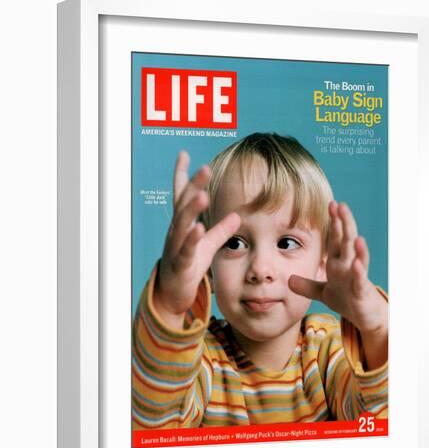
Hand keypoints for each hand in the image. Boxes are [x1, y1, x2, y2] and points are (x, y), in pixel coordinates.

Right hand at [154, 151, 240, 326]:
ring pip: (182, 224)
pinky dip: (191, 239)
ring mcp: (176, 246)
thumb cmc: (189, 265)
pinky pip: (185, 250)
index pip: (182, 196)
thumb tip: (238, 215)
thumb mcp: (207, 245)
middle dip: (194, 185)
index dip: (183, 176)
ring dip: (192, 209)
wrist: (173, 293)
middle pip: (184, 204)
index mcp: (183, 225)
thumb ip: (221, 230)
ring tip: (203, 195)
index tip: (184, 154)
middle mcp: (177, 231)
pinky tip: (199, 228)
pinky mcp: (180, 263)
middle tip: (205, 168)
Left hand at [288, 201, 387, 368]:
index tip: (330, 204)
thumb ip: (307, 285)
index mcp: (338, 263)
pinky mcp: (361, 292)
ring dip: (355, 245)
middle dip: (344, 224)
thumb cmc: (347, 299)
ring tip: (354, 233)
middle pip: (346, 241)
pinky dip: (358, 272)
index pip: (335, 239)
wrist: (364, 317)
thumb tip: (288, 280)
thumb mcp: (323, 292)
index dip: (333, 222)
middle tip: (340, 205)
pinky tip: (356, 262)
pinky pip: (359, 280)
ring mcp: (356, 277)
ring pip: (357, 258)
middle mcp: (348, 266)